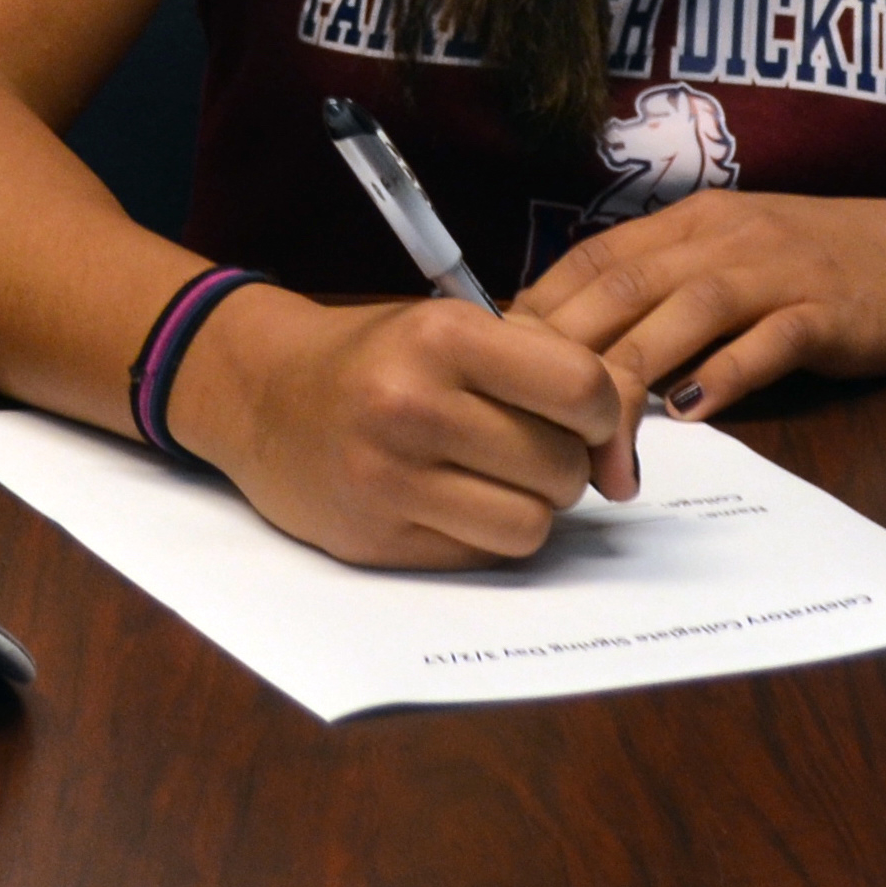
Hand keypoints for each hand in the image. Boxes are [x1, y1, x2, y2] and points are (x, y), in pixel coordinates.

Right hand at [169, 290, 644, 569]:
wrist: (261, 394)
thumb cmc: (380, 357)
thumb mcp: (455, 328)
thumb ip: (548, 372)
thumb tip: (624, 464)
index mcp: (442, 334)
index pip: (581, 388)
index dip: (604, 414)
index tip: (590, 421)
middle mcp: (412, 404)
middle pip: (562, 466)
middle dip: (563, 464)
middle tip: (525, 445)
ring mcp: (390, 478)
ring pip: (532, 525)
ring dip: (529, 508)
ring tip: (492, 477)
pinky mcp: (378, 540)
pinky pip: (484, 557)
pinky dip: (486, 535)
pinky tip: (452, 501)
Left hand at [518, 191, 885, 420]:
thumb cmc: (825, 265)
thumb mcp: (734, 259)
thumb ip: (666, 291)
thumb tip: (579, 345)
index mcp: (691, 222)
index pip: (592, 260)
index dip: (538, 312)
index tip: (491, 370)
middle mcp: (724, 236)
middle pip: (622, 288)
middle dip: (565, 358)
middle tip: (525, 427)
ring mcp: (779, 269)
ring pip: (683, 315)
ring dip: (633, 383)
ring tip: (598, 451)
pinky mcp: (831, 310)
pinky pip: (768, 340)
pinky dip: (725, 374)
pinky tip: (690, 416)